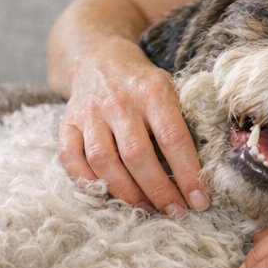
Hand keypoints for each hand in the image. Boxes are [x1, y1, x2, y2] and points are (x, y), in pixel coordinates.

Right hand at [57, 44, 208, 217]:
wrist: (98, 55)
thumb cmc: (141, 82)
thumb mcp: (169, 88)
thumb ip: (179, 123)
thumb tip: (199, 172)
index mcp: (152, 91)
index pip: (173, 139)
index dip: (188, 174)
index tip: (199, 200)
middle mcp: (119, 102)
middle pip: (137, 155)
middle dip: (159, 191)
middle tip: (175, 212)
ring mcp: (90, 113)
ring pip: (103, 161)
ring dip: (126, 193)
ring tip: (146, 208)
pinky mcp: (68, 123)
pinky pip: (70, 159)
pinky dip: (86, 182)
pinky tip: (106, 194)